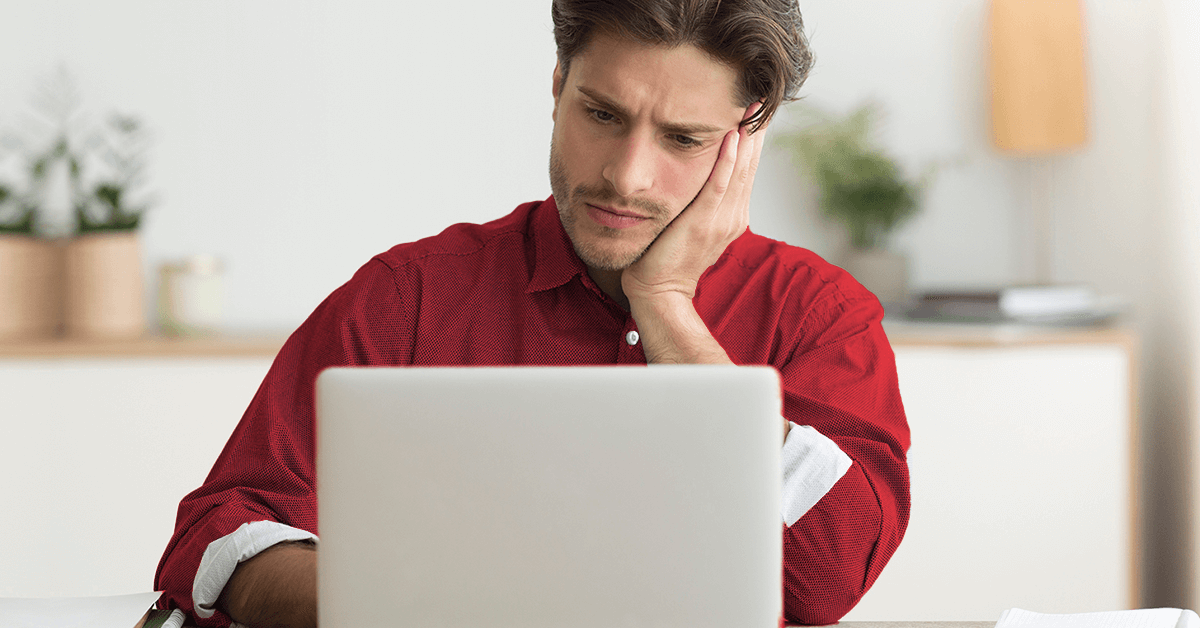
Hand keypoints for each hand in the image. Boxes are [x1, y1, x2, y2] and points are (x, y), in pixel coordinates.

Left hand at [621, 102, 766, 302]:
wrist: (659, 291)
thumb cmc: (666, 257)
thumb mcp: (690, 223)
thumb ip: (699, 201)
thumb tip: (696, 176)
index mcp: (731, 214)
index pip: (746, 170)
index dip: (753, 140)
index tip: (756, 112)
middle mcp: (732, 216)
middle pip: (749, 166)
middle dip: (756, 132)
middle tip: (761, 99)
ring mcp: (720, 220)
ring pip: (739, 171)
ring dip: (747, 138)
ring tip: (752, 109)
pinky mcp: (702, 223)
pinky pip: (718, 186)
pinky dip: (726, 161)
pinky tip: (732, 138)